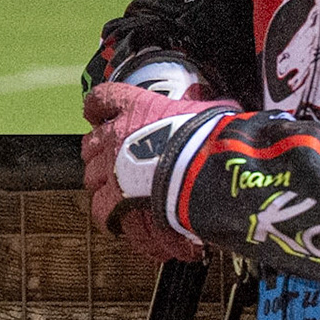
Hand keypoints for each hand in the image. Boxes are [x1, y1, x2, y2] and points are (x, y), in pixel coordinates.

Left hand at [82, 82, 234, 263]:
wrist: (202, 172)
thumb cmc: (210, 139)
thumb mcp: (208, 112)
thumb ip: (206, 112)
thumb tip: (227, 110)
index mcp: (137, 107)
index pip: (104, 99)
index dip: (97, 107)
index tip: (95, 112)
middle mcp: (116, 135)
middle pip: (92, 143)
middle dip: (101, 152)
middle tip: (116, 162)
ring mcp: (111, 168)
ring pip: (91, 176)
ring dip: (104, 184)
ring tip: (121, 194)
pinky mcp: (113, 199)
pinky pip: (100, 209)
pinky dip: (110, 215)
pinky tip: (121, 221)